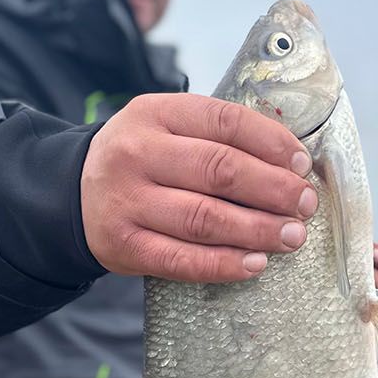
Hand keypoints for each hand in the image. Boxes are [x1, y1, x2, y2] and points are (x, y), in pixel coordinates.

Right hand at [81, 93, 317, 283]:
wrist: (71, 194)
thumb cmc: (141, 159)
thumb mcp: (166, 127)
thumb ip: (217, 136)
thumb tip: (290, 163)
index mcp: (153, 113)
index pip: (224, 121)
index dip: (271, 143)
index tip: (302, 165)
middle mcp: (136, 154)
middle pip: (219, 170)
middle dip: (273, 189)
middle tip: (305, 205)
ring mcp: (128, 202)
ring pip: (205, 218)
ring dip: (258, 230)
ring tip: (292, 236)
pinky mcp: (124, 246)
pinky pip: (182, 260)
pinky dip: (224, 264)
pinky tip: (256, 263)